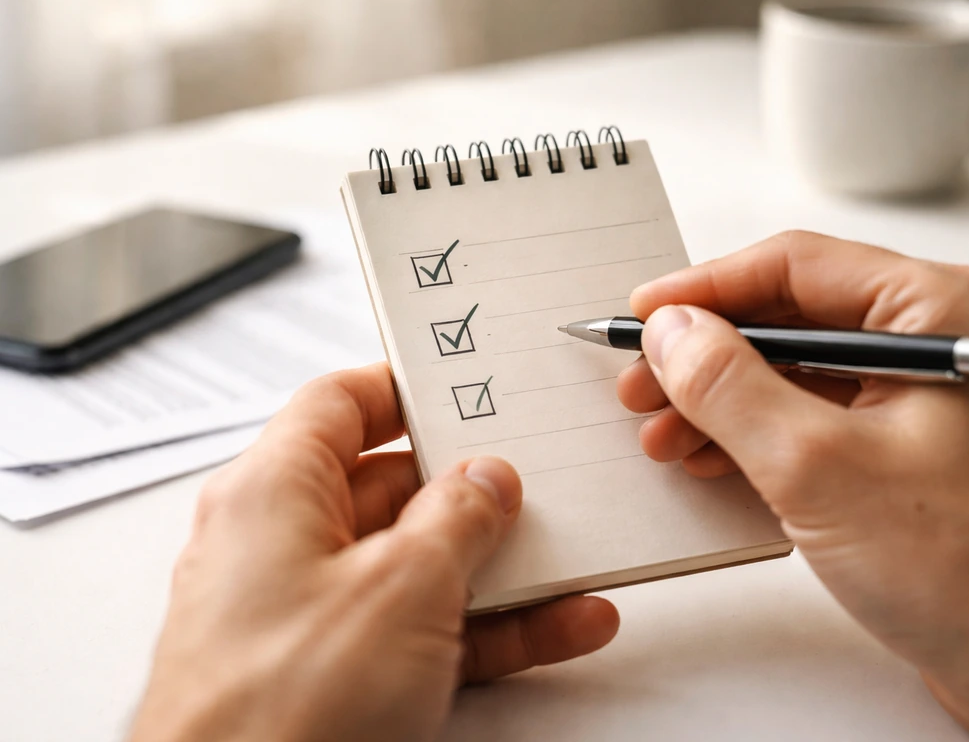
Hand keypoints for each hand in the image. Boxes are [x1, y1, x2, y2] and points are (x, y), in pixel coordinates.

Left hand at [129, 363, 618, 741]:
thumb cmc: (276, 714)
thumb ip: (456, 519)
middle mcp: (282, 544)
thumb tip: (485, 483)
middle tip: (533, 484)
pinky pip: (421, 629)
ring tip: (566, 560)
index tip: (464, 387)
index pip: (340, 404)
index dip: (405, 389)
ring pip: (416, 565)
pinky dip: (486, 628)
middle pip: (390, 486)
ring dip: (496, 568)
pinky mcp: (335, 673)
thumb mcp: (400, 589)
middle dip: (470, 490)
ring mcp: (310, 612)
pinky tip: (555, 627)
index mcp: (274, 491)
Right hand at [618, 231, 968, 741]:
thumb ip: (730, 386)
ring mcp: (916, 398)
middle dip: (705, 354)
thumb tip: (672, 332)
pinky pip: (807, 418)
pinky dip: (749, 434)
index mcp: (937, 311)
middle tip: (642, 383)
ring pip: (790, 371)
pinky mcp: (897, 449)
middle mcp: (930, 342)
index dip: (705, 289)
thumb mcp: (817, 466)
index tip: (644, 315)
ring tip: (663, 434)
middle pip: (787, 317)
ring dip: (718, 399)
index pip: (794, 266)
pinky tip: (707, 458)